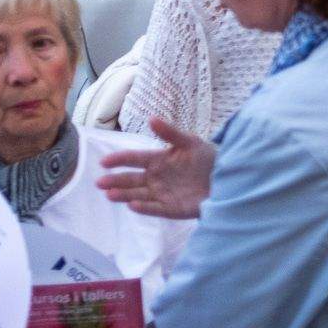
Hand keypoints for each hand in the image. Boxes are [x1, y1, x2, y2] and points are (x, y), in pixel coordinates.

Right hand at [97, 118, 215, 218]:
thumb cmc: (206, 158)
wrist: (227, 178)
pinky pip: (154, 208)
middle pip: (131, 179)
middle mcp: (155, 178)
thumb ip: (170, 133)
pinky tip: (132, 205)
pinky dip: (143, 207)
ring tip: (109, 194)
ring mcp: (162, 194)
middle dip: (115, 181)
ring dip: (124, 194)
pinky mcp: (171, 208)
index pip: (134, 159)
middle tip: (100, 183)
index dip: (119, 159)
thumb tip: (151, 118)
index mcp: (157, 160)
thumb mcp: (190, 142)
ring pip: (137, 194)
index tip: (104, 162)